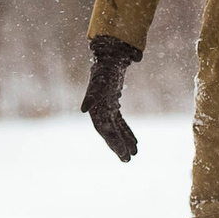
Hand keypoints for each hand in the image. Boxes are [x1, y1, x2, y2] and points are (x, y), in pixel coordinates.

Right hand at [82, 35, 141, 161]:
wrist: (108, 57)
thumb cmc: (104, 69)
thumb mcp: (99, 82)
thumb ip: (91, 95)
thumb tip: (84, 110)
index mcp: (97, 109)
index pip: (104, 130)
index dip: (113, 142)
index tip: (123, 154)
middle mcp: (100, 111)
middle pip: (109, 132)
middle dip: (118, 146)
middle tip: (128, 160)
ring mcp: (106, 108)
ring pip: (115, 129)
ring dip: (123, 141)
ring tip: (134, 154)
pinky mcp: (112, 105)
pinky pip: (119, 122)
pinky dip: (126, 132)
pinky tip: (135, 142)